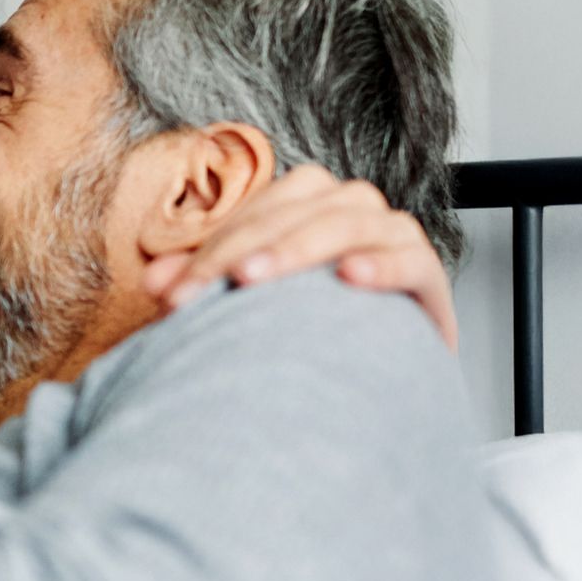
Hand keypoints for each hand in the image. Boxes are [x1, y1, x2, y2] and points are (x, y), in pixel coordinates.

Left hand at [144, 164, 458, 348]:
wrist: (382, 376)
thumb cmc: (312, 330)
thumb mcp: (252, 307)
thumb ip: (205, 284)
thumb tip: (153, 281)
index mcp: (308, 204)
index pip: (255, 210)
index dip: (209, 248)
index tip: (167, 294)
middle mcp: (351, 208)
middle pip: (294, 211)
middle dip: (238, 251)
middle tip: (198, 295)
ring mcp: (393, 236)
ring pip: (347, 222)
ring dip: (298, 247)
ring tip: (255, 279)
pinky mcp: (428, 275)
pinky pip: (410, 259)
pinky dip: (381, 265)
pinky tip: (350, 278)